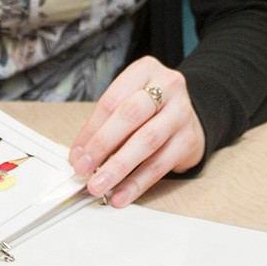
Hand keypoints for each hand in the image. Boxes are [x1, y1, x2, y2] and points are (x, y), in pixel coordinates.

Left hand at [68, 57, 204, 207]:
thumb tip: (81, 156)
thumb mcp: (129, 101)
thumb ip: (107, 124)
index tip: (76, 155)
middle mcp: (167, 86)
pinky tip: (122, 195)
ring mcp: (182, 112)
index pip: (112, 100)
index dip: (91, 130)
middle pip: (131, 115)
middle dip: (103, 145)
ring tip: (99, 186)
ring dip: (119, 168)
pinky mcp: (189, 139)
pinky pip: (160, 165)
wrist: (187, 114)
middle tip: (84, 168)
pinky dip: (137, 183)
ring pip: (147, 142)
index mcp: (145, 70)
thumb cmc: (151, 108)